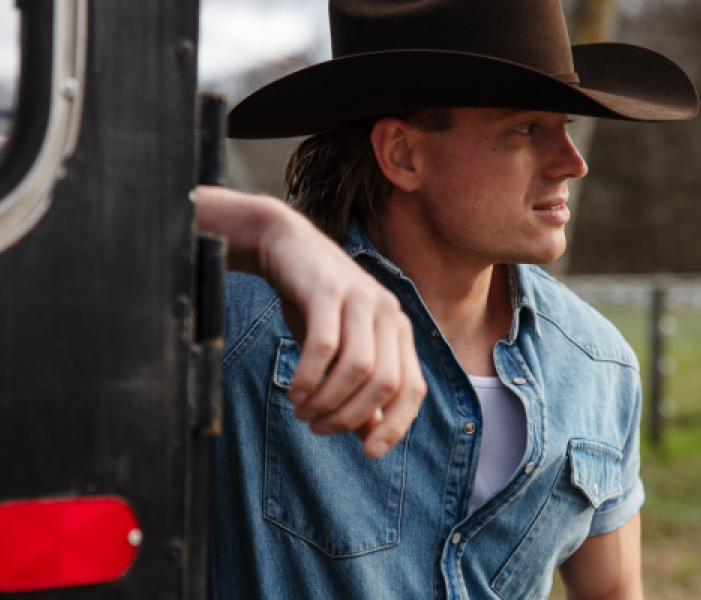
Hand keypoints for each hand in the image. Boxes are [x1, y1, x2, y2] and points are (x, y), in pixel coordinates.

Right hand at [193, 186, 426, 458]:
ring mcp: (361, 299)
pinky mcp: (328, 290)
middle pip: (385, 384)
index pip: (413, 389)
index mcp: (399, 330)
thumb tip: (370, 437)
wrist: (287, 247)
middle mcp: (388, 314)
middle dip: (349, 416)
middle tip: (316, 426)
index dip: (396, 426)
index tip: (369, 453)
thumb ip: (360, 390)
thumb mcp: (343, 349)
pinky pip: (325, 346)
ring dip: (327, 400)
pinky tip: (294, 391)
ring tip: (303, 411)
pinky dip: (308, 377)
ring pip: (358, 368)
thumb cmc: (317, 305)